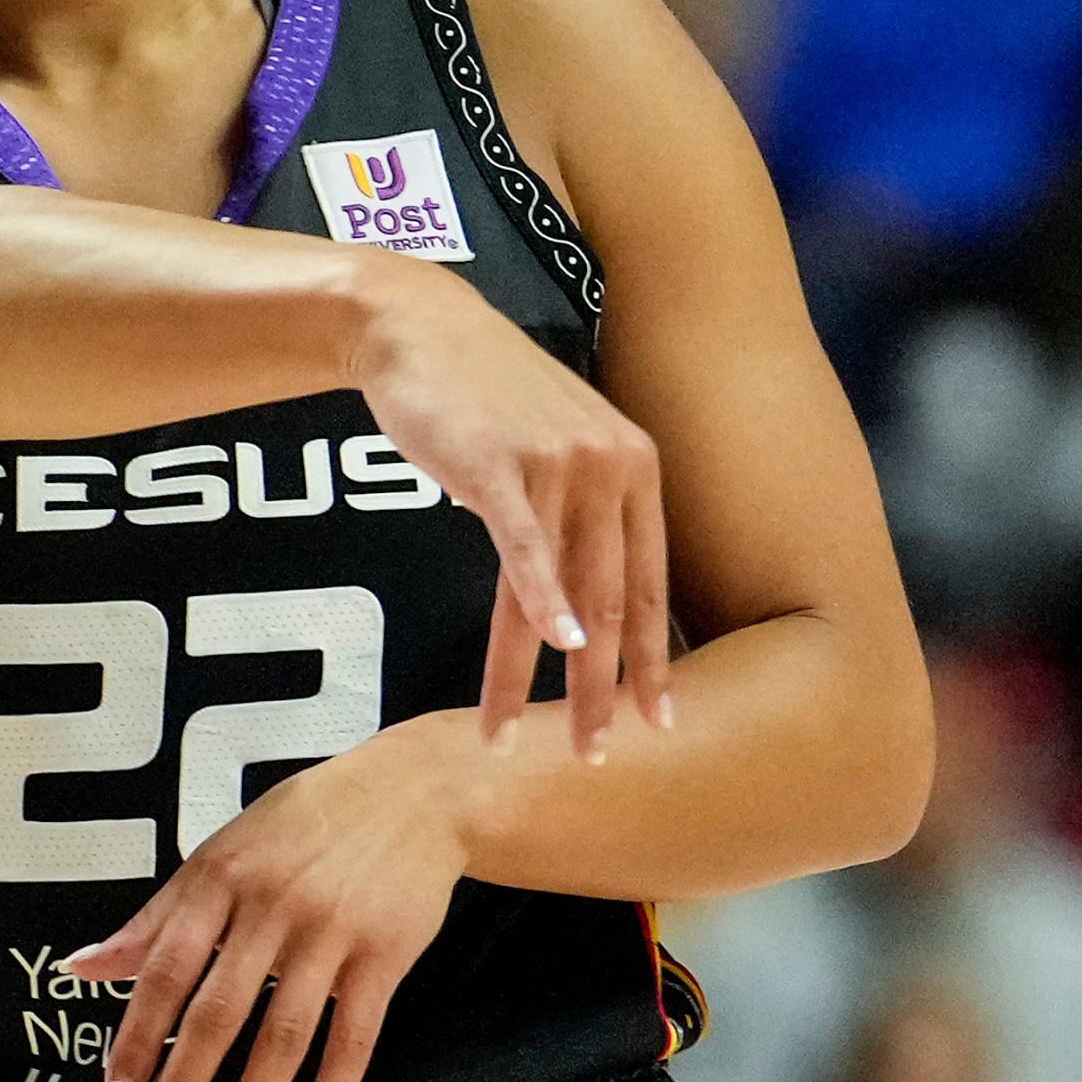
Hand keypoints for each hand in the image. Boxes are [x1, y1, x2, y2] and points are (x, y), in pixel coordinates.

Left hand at [67, 720, 470, 1081]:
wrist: (418, 790)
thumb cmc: (312, 819)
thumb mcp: (224, 849)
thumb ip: (156, 916)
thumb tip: (84, 966)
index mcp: (222, 876)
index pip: (166, 969)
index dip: (138, 1037)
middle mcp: (274, 906)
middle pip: (218, 1013)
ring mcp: (332, 932)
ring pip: (283, 1037)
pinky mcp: (384, 956)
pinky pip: (352, 1040)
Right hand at [345, 255, 671, 758]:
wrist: (419, 327)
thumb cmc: (486, 396)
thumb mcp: (557, 447)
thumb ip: (582, 514)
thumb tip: (588, 599)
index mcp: (636, 467)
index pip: (650, 582)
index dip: (654, 658)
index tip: (663, 723)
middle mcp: (611, 465)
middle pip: (614, 599)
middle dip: (608, 687)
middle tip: (600, 754)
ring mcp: (558, 463)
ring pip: (564, 591)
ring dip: (549, 674)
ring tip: (532, 736)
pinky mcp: (499, 464)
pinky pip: (522, 548)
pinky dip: (539, 601)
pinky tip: (551, 649)